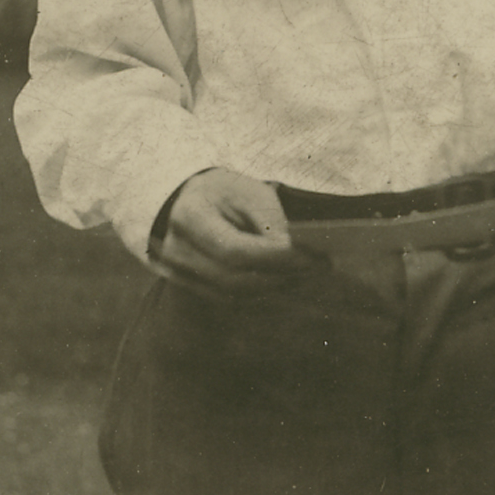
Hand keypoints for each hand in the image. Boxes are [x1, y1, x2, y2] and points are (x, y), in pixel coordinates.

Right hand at [154, 167, 315, 298]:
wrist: (194, 201)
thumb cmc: (227, 193)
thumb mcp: (251, 193)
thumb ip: (270, 223)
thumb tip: (294, 256)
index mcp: (190, 217)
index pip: (234, 250)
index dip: (273, 259)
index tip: (309, 258)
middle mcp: (177, 251)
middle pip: (233, 279)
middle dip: (279, 279)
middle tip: (317, 272)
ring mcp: (179, 274)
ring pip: (233, 296)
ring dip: (274, 292)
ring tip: (307, 279)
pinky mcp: (191, 289)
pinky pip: (230, 302)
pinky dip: (261, 297)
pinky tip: (287, 286)